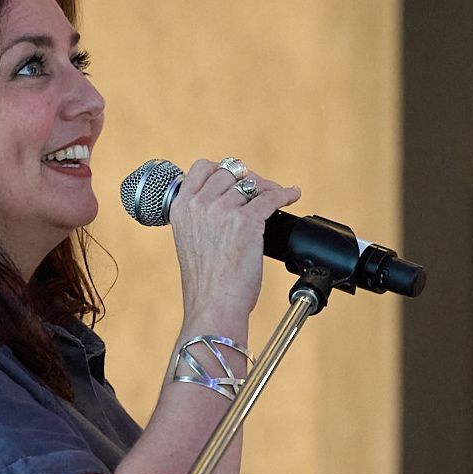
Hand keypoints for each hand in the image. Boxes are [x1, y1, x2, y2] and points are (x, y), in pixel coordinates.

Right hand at [168, 159, 300, 326]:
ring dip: (267, 187)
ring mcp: (222, 209)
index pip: (201, 168)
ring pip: (251, 183)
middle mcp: (199, 204)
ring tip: (276, 195)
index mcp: (180, 207)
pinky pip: (271, 197)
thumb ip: (200, 217)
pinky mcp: (246, 220)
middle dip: (247, 178)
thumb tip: (225, 201)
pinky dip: (285, 194)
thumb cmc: (204, 283)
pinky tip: (292, 195)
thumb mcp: (190, 241)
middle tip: (258, 190)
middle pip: (230, 171)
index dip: (221, 170)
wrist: (213, 305)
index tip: (233, 179)